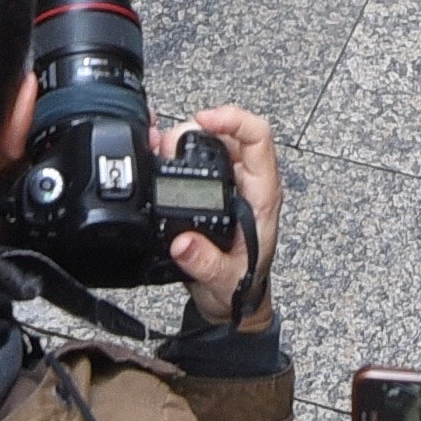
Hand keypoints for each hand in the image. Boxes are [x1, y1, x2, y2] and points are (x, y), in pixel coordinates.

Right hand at [168, 105, 282, 326]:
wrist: (235, 300)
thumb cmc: (241, 286)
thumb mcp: (225, 281)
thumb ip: (206, 263)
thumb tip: (183, 243)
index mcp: (262, 196)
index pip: (259, 139)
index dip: (233, 120)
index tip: (204, 121)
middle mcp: (248, 183)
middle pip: (230, 132)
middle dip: (197, 128)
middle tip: (168, 144)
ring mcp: (231, 184)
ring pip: (213, 141)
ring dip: (185, 138)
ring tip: (159, 148)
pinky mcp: (213, 189)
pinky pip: (199, 157)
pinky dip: (176, 151)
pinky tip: (158, 153)